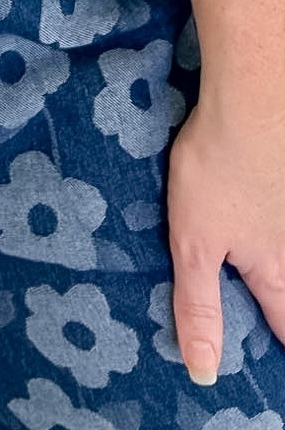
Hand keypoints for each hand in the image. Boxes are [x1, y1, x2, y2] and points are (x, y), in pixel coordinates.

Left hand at [165, 89, 284, 383]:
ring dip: (273, 264)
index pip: (284, 325)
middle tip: (268, 312)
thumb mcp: (193, 241)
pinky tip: (263, 208)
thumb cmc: (218, 169)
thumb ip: (199, 304)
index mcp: (274, 270)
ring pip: (284, 246)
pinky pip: (279, 212)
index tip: (272, 359)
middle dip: (278, 304)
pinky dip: (271, 219)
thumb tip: (204, 371)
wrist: (253, 97)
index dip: (278, 346)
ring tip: (260, 268)